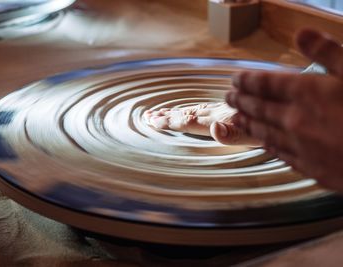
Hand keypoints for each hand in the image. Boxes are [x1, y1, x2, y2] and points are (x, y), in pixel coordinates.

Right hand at [144, 102, 260, 145]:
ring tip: (159, 112)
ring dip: (175, 112)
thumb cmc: (270, 127)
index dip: (171, 122)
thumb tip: (212, 128)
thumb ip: (231, 133)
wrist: (284, 105)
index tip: (153, 122)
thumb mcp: (253, 135)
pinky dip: (189, 109)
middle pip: (187, 114)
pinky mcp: (227, 108)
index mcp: (219, 121)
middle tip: (147, 116)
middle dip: (167, 116)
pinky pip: (202, 107)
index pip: (189, 121)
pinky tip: (188, 110)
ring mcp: (221, 109)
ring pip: (193, 109)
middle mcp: (217, 113)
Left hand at [226, 28, 342, 190]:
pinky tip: (262, 143)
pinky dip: (267, 145)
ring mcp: (299, 145)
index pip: (264, 83)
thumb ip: (328, 52)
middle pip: (258, 108)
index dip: (246, 79)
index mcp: (306, 93)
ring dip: (246, 122)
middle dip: (240, 100)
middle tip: (228, 96)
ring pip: (263, 131)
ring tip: (234, 117)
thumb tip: (301, 32)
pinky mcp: (309, 167)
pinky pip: (279, 153)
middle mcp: (295, 119)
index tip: (235, 78)